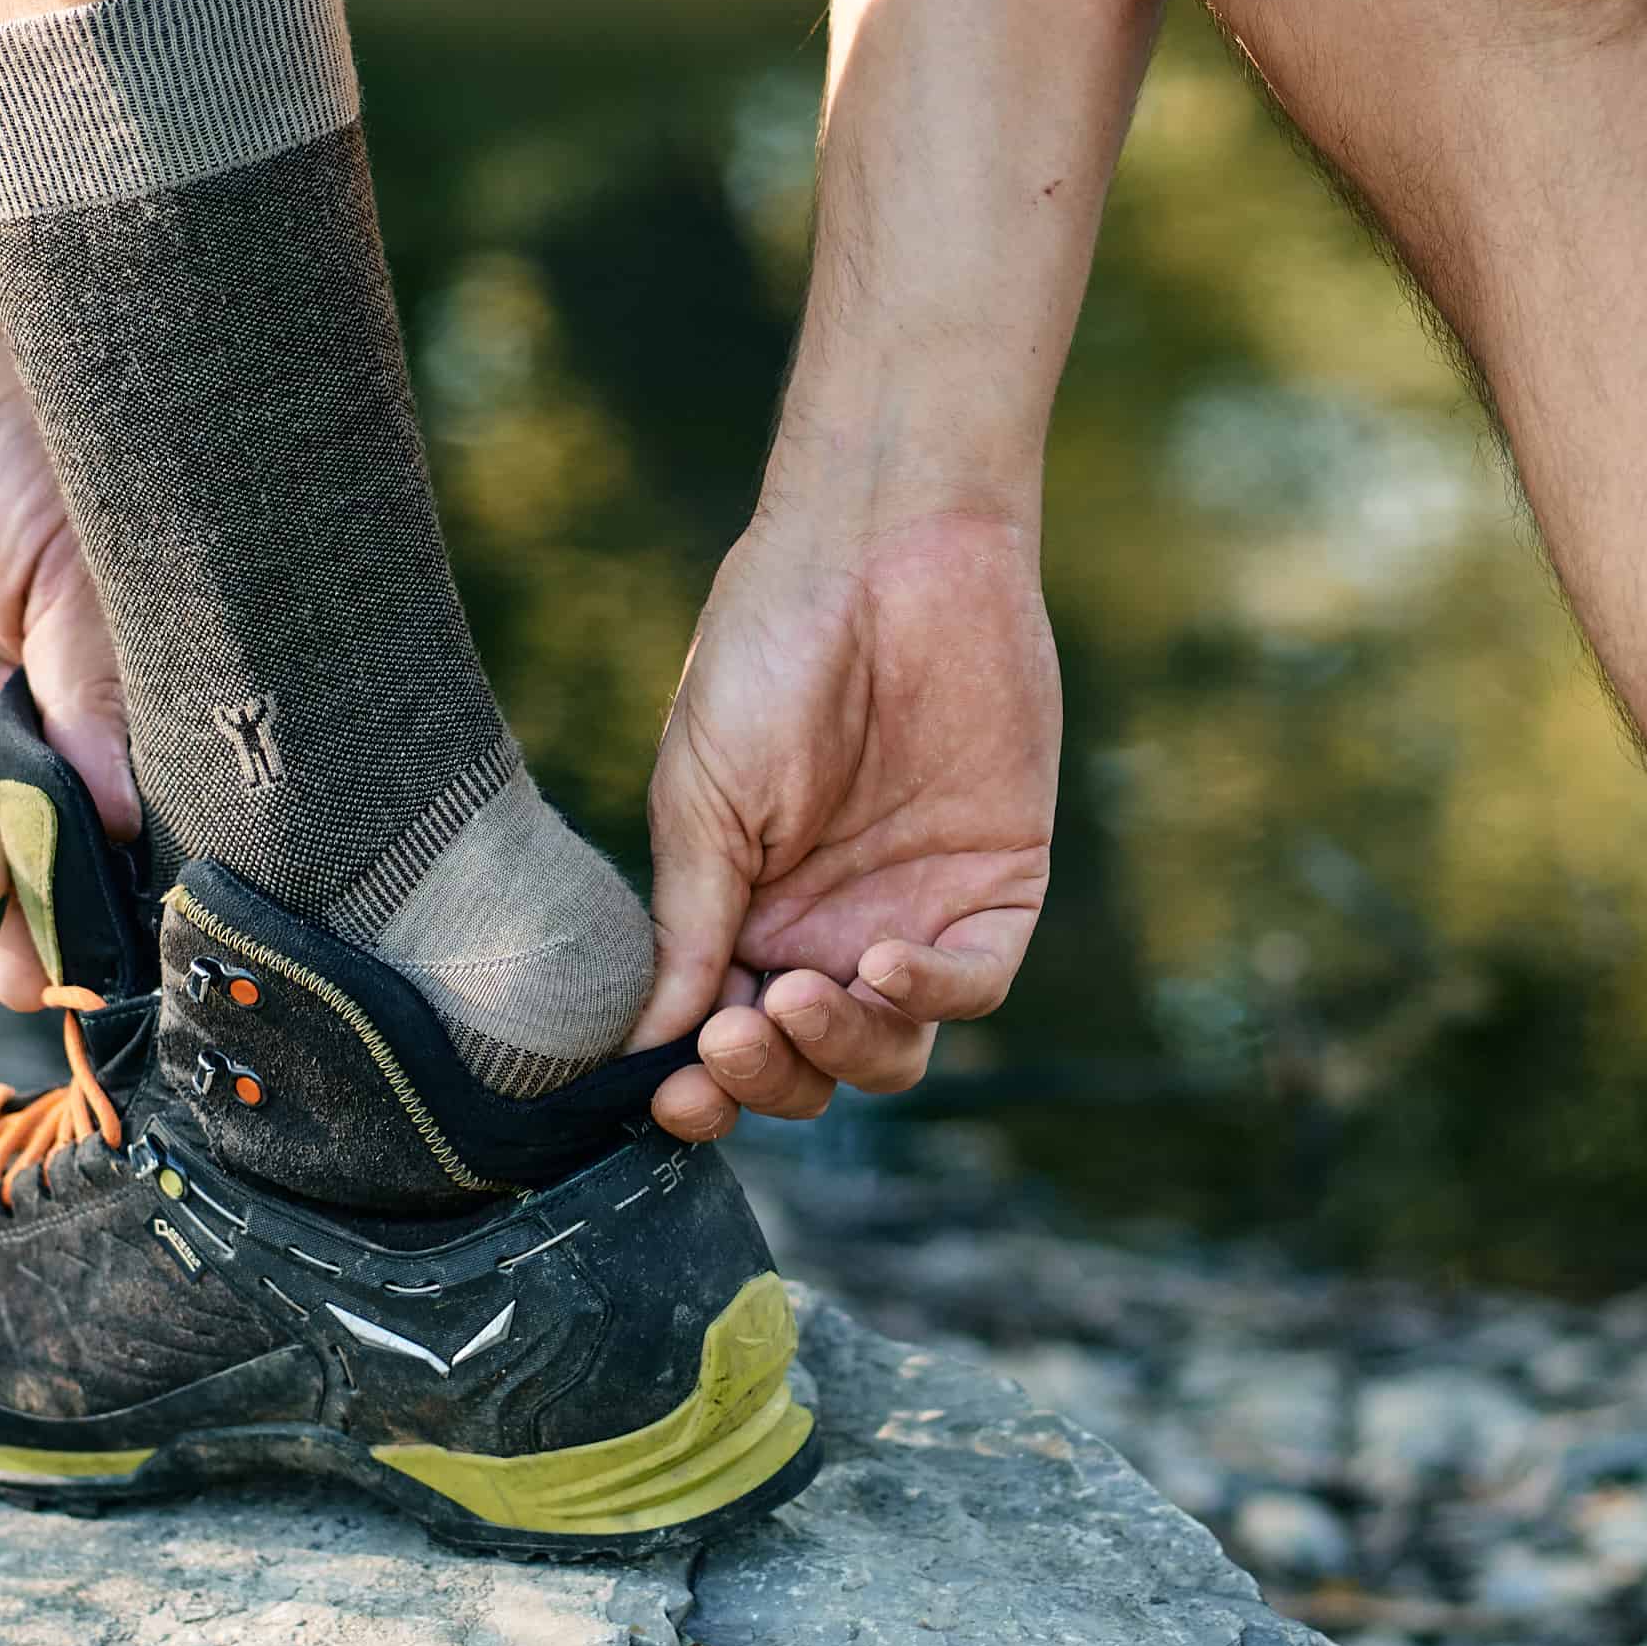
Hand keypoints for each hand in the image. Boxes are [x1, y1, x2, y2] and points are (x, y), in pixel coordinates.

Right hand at [640, 502, 1055, 1139]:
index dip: (701, 1085)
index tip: (672, 1097)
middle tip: (733, 1040)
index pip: (724, 1040)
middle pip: (806, 1067)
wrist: (880, 548)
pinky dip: (927, 994)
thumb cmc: (767, 650)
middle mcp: (828, 927)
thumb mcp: (702, 793)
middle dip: (766, 1077)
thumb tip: (649, 1051)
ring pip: (888, 1049)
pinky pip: (972, 984)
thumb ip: (689, 922)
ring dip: (838, 1049)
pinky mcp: (998, 885)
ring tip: (797, 998)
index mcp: (743, 911)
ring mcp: (914, 910)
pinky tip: (882, 964)